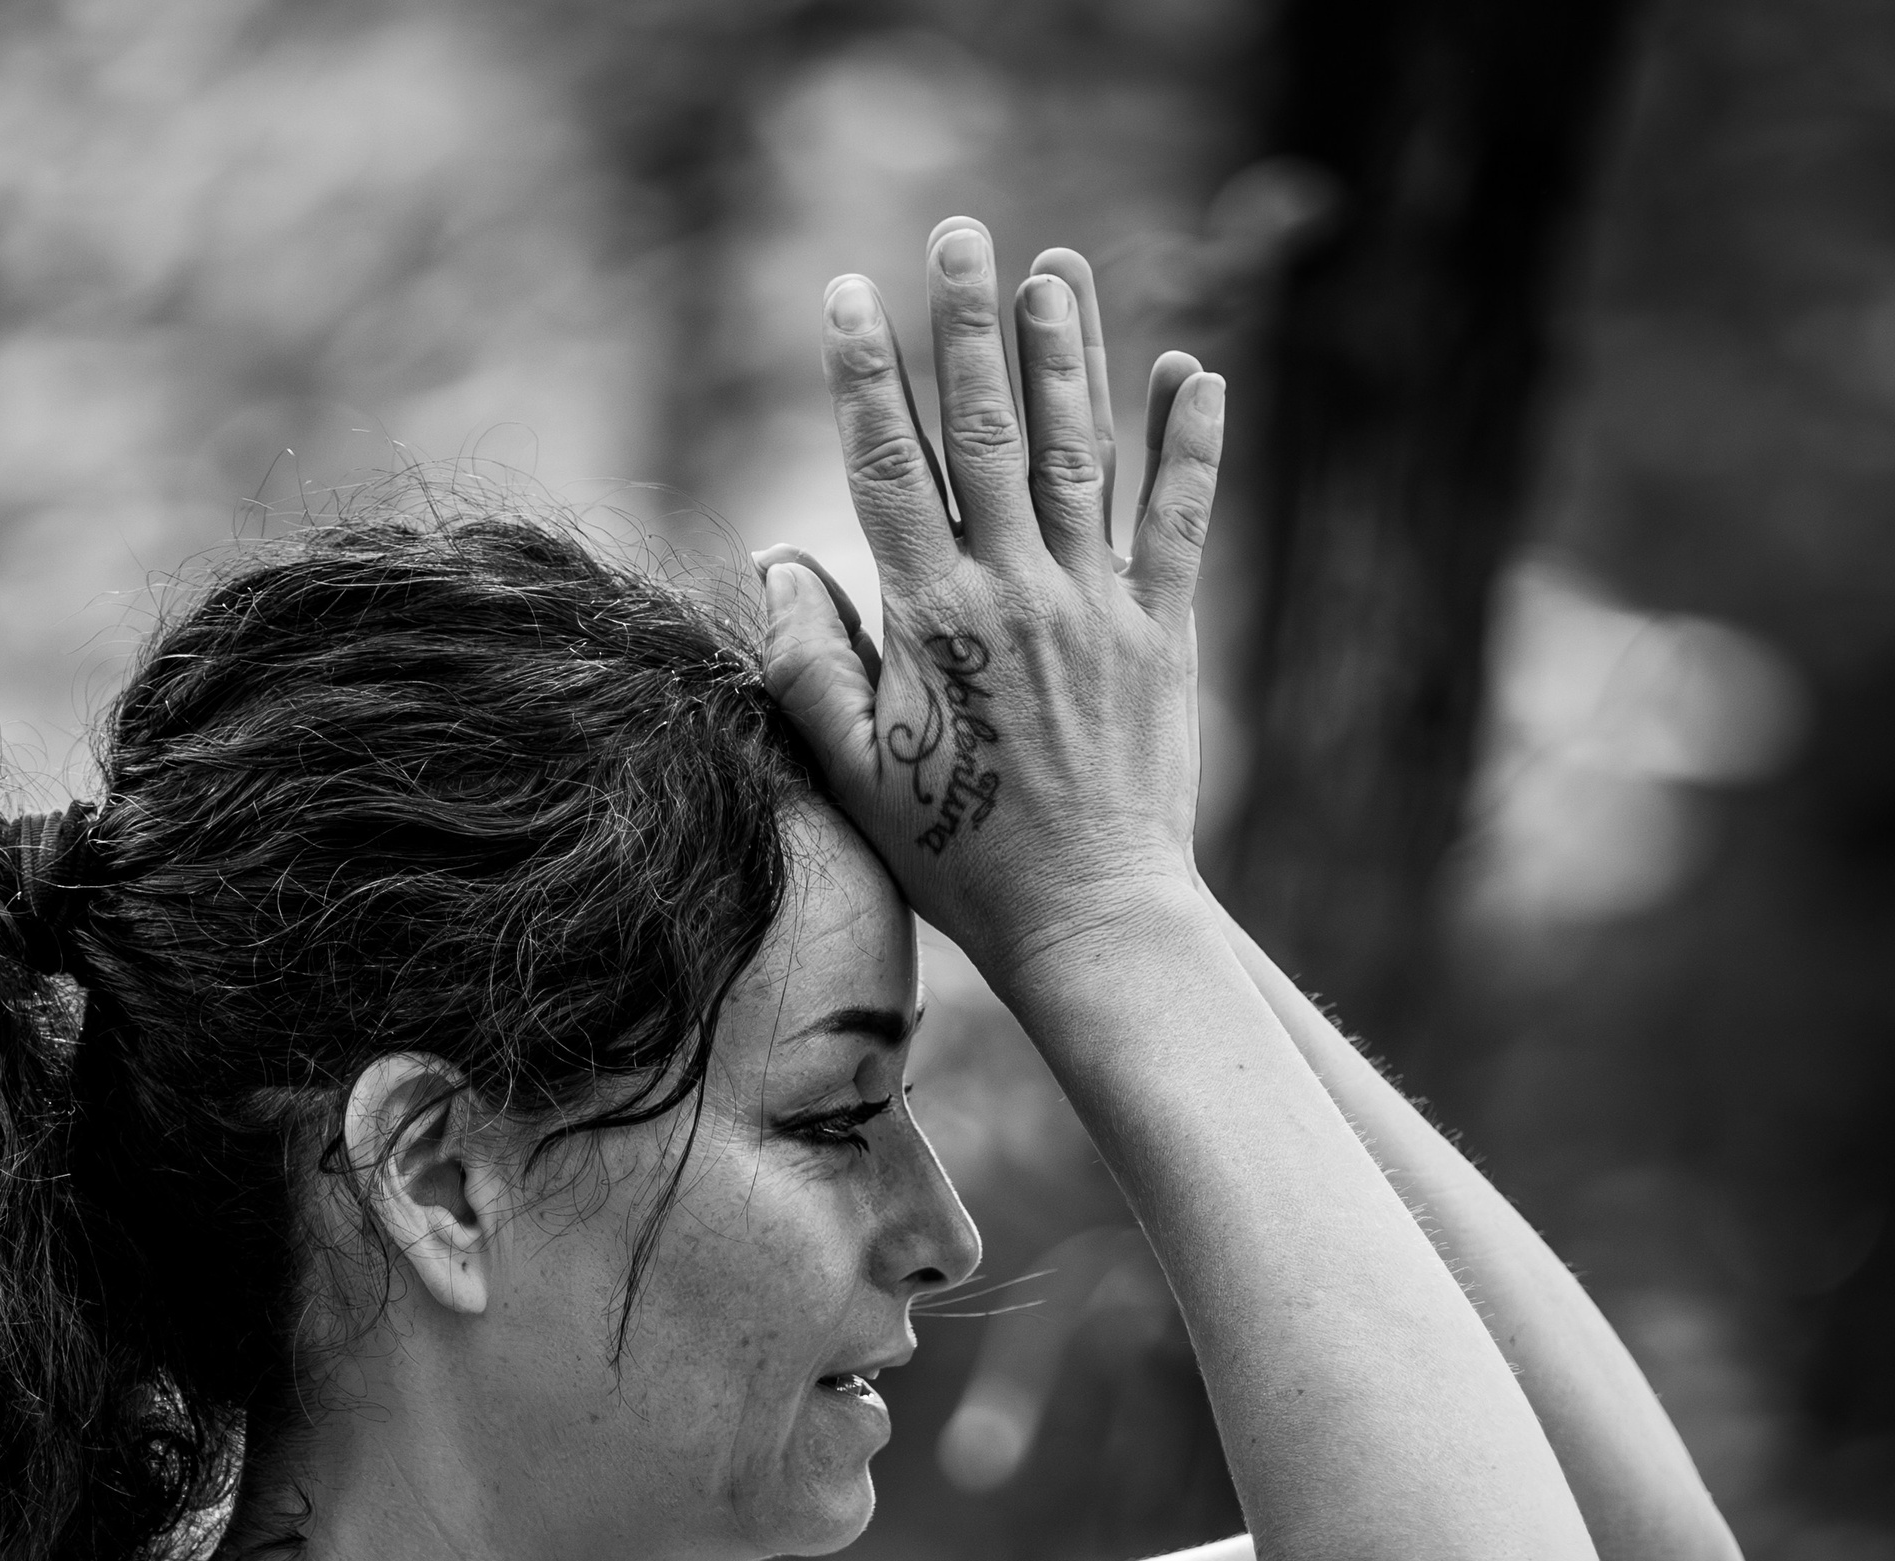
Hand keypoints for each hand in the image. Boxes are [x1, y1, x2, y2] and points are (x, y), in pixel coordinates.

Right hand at [758, 226, 1223, 977]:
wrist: (1086, 916)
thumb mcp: (852, 770)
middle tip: (964, 233)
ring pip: (1081, 452)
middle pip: (989, 430)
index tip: (849, 293)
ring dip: (1069, 351)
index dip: (865, 373)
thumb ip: (807, 664)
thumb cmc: (956, 857)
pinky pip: (1180, 518)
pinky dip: (1190, 443)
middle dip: (970, 324)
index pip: (888, 467)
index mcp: (930, 620)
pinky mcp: (1163, 632)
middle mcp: (1015, 592)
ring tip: (1055, 268)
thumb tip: (778, 565)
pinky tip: (1192, 370)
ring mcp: (1096, 606)